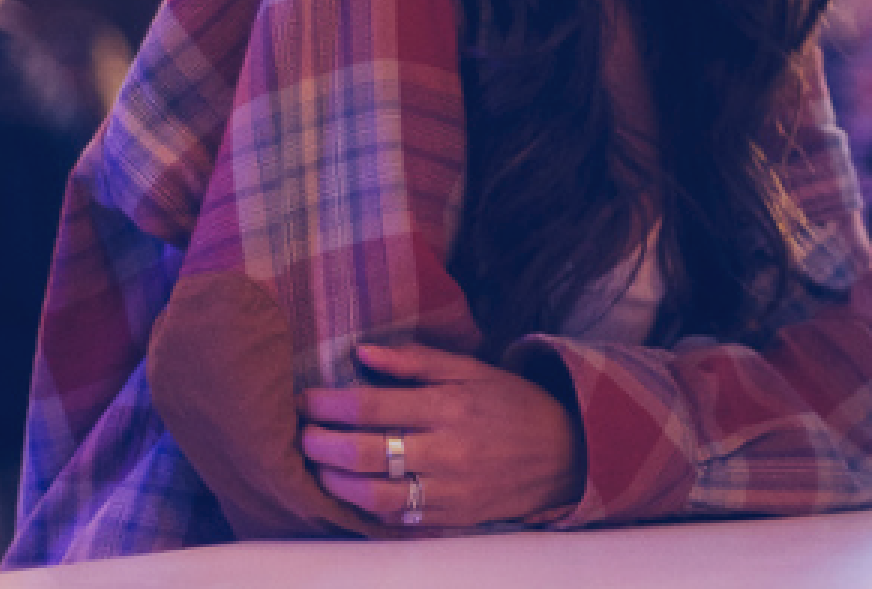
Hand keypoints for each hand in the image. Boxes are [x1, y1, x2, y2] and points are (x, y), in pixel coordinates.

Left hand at [298, 343, 581, 529]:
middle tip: (302, 436)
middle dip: (321, 445)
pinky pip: (400, 519)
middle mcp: (447, 449)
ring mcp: (450, 489)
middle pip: (366, 453)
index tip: (304, 401)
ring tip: (320, 469)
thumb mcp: (473, 370)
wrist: (569, 452)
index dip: (328, 404)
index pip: (372, 405)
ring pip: (375, 495)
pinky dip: (369, 509)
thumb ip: (416, 361)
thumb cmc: (514, 404)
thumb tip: (362, 352)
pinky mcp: (454, 518)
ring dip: (336, 484)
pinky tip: (355, 493)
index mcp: (449, 405)